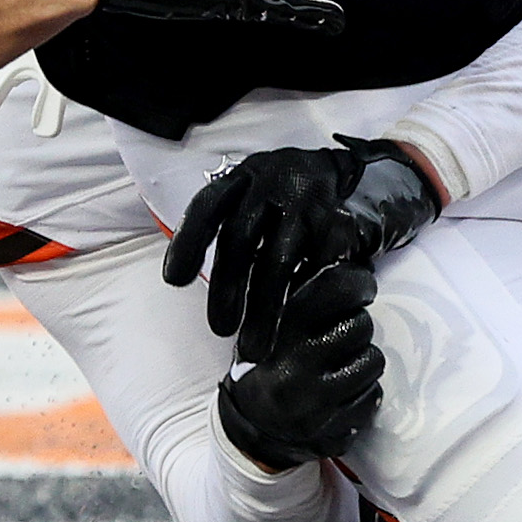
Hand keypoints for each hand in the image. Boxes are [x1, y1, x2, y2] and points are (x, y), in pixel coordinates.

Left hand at [167, 135, 441, 355]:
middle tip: (219, 331)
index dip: (189, 242)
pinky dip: (305, 298)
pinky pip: (319, 265)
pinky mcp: (338, 222)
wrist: (346, 173)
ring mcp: (305, 203)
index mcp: (242, 179)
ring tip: (254, 348)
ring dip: (264, 307)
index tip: (175, 282)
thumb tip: (184, 280)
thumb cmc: (280, 199)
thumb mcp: (248, 197)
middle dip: (227, 287)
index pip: (207, 206)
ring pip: (279, 258)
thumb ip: (225, 231)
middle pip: (240, 237)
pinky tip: (295, 325)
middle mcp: (271, 185)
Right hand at [214, 263, 382, 470]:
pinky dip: (365, 393)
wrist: (251, 426)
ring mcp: (314, 400)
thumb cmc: (269, 359)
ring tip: (340, 364)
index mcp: (279, 326)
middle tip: (340, 335)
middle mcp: (295, 362)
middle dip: (357, 327)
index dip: (358, 282)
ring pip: (373, 361)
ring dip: (363, 360)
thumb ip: (304, 290)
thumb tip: (353, 258)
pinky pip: (373, 397)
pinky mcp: (331, 428)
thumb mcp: (272, 318)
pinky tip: (342, 392)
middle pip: (361, 325)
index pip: (335, 285)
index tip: (363, 287)